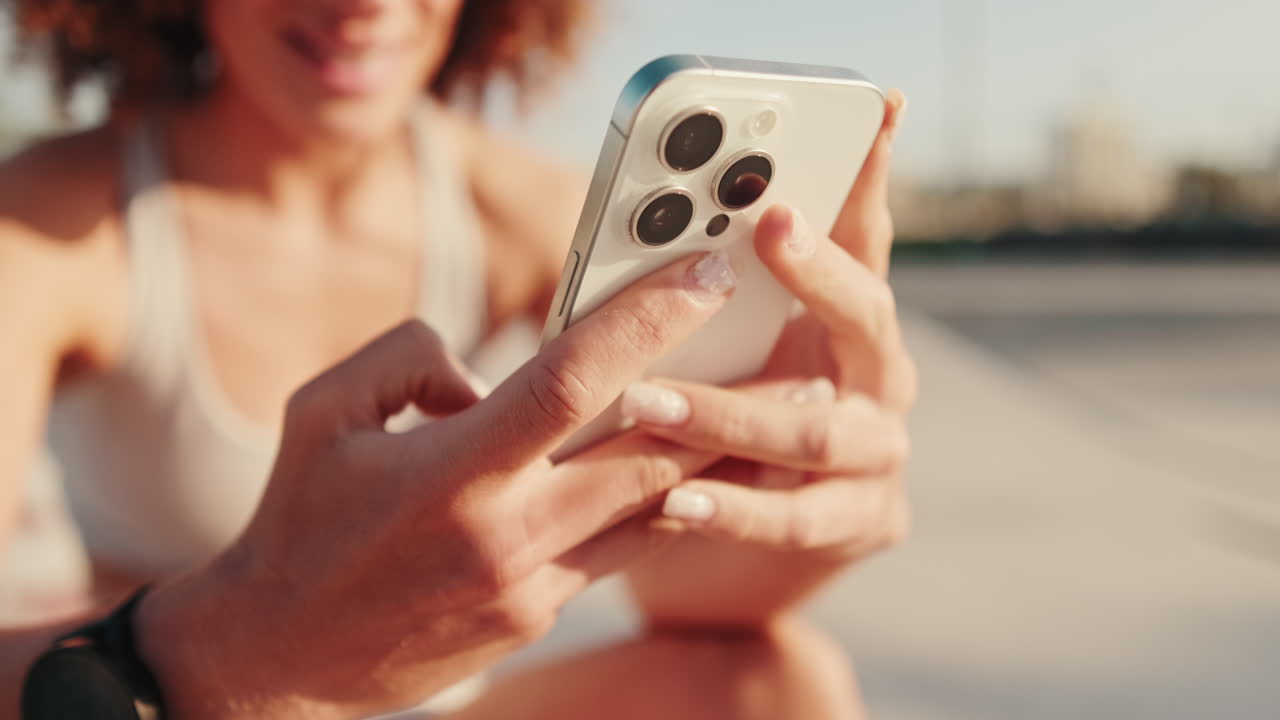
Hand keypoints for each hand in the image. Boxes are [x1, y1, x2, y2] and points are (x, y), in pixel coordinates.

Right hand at [134, 250, 736, 719]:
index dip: (648, 321)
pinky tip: (706, 477)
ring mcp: (532, 584)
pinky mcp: (541, 612)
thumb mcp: (322, 410)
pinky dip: (669, 506)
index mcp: (451, 472)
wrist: (283, 655)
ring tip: (784, 423)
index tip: (705, 275)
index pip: (574, 382)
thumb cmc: (298, 520)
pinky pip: (625, 549)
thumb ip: (408, 357)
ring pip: (656, 511)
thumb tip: (487, 373)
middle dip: (733, 405)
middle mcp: (507, 533)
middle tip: (800, 362)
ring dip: (725, 464)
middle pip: (650, 455)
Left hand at [625, 91, 914, 624]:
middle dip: (818, 272)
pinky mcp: (864, 519)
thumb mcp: (720, 353)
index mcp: (850, 319)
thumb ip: (703, 302)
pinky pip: (798, 516)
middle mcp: (882, 376)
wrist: (738, 558)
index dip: (867, 175)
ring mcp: (881, 452)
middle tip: (765, 225)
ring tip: (647, 403)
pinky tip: (673, 499)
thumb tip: (641, 233)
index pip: (866, 234)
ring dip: (727, 413)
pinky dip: (734, 508)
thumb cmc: (724, 425)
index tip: (869, 108)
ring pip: (815, 430)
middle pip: (869, 315)